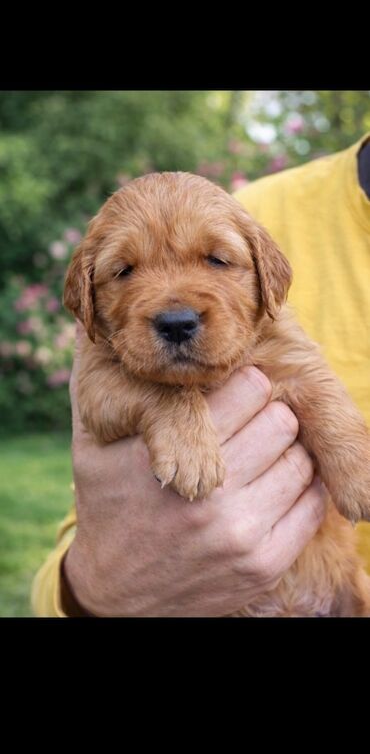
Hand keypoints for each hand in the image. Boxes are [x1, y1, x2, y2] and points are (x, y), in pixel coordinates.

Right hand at [63, 323, 326, 615]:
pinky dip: (299, 489)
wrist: (116, 594)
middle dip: (267, 415)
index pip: (246, 388)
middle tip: (250, 423)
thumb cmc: (107, 506)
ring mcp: (240, 534)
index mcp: (168, 454)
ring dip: (283, 452)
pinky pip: (311, 505)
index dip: (242, 384)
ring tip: (259, 456)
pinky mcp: (263, 566)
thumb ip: (104, 385)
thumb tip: (91, 326)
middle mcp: (210, 494)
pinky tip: (272, 486)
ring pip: (300, 459)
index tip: (234, 392)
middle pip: (280, 421)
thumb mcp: (93, 445)